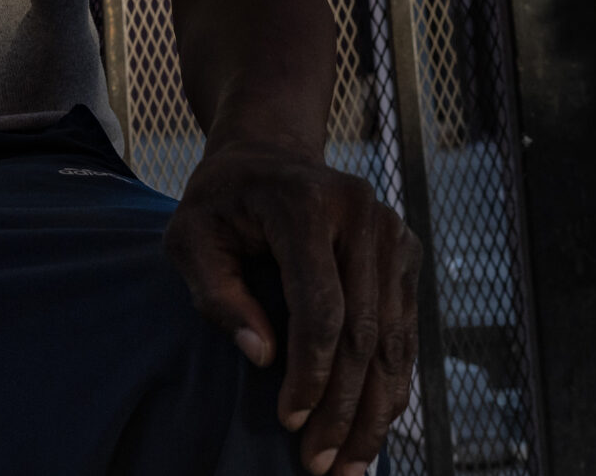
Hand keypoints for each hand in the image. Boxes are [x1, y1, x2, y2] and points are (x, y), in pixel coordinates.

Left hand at [165, 142, 420, 475]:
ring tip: (350, 465)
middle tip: (320, 465)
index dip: (309, 373)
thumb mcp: (190, 237)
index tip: (287, 421)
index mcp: (307, 204)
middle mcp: (363, 214)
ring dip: (375, 410)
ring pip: (393, 340)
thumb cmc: (220, 200)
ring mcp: (393, 231)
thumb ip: (215, 293)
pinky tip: (373, 427)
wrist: (269, 152)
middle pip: (365, 332)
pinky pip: (404, 331)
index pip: (322, 307)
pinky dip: (390, 384)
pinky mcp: (405, 252)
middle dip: (344, 408)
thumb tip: (260, 356)